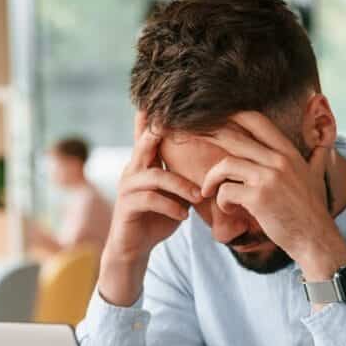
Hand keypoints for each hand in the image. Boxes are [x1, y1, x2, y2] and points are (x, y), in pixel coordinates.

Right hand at [99, 111, 202, 305]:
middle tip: (184, 125)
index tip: (170, 98)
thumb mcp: (174, 192)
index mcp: (144, 162)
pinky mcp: (127, 206)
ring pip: (156, 176)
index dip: (157, 114)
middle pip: (146, 141)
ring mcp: (128, 187)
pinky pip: (151, 200)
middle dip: (163, 131)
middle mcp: (133, 169)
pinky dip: (171, 207)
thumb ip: (185, 173)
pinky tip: (184, 216)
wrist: (134, 248)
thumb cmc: (158, 217)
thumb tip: (217, 157)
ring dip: (181, 186)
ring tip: (199, 197)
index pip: (149, 131)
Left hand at [197, 111, 345, 279]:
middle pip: (234, 137)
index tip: (216, 121)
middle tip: (194, 140)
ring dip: (211, 179)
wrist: (316, 239)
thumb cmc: (312, 212)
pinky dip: (221, 201)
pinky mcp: (258, 198)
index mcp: (289, 152)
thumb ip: (316, 156)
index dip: (232, 116)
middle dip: (210, 138)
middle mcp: (279, 160)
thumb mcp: (316, 176)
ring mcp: (268, 178)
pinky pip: (225, 191)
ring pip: (225, 165)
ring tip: (208, 191)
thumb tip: (323, 142)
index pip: (256, 120)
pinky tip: (229, 209)